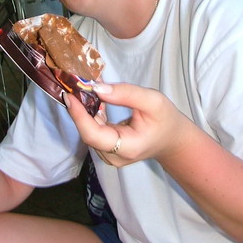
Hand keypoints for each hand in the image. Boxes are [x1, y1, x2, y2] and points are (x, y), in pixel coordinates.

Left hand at [64, 82, 188, 165]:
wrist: (172, 140)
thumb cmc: (166, 120)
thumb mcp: (153, 101)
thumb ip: (126, 94)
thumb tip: (97, 88)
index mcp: (127, 147)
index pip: (93, 135)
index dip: (78, 116)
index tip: (69, 95)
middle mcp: (113, 156)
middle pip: (88, 133)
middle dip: (79, 109)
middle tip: (74, 86)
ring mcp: (109, 155)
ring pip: (89, 131)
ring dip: (83, 110)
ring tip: (82, 89)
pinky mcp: (107, 149)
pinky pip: (93, 130)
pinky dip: (90, 114)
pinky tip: (92, 99)